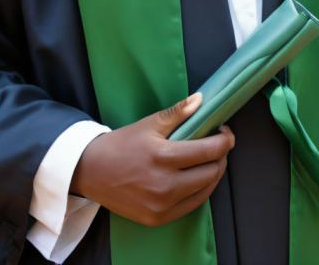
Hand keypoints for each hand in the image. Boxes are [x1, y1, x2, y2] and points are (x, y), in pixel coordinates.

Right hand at [69, 92, 234, 226]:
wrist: (92, 172)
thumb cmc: (122, 144)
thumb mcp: (149, 124)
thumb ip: (178, 112)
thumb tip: (202, 100)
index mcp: (163, 157)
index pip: (208, 151)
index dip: (225, 140)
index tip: (226, 132)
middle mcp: (165, 185)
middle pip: (211, 172)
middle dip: (221, 156)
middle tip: (218, 144)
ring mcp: (162, 205)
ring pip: (205, 190)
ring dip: (214, 173)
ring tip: (210, 159)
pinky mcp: (158, 218)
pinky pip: (192, 205)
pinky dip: (201, 190)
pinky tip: (198, 177)